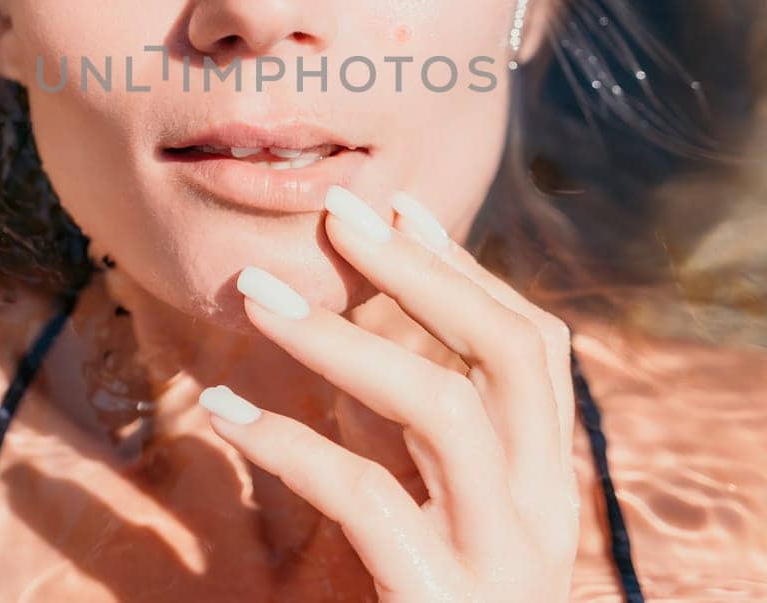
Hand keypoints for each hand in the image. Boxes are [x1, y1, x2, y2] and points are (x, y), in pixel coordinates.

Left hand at [199, 186, 578, 601]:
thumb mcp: (430, 514)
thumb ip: (411, 433)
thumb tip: (362, 326)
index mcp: (542, 480)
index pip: (530, 346)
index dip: (464, 269)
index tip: (397, 205)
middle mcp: (541, 511)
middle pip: (513, 353)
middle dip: (424, 270)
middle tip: (338, 215)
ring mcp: (500, 560)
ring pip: (444, 410)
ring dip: (343, 339)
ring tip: (254, 297)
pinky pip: (369, 502)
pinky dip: (291, 444)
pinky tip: (224, 409)